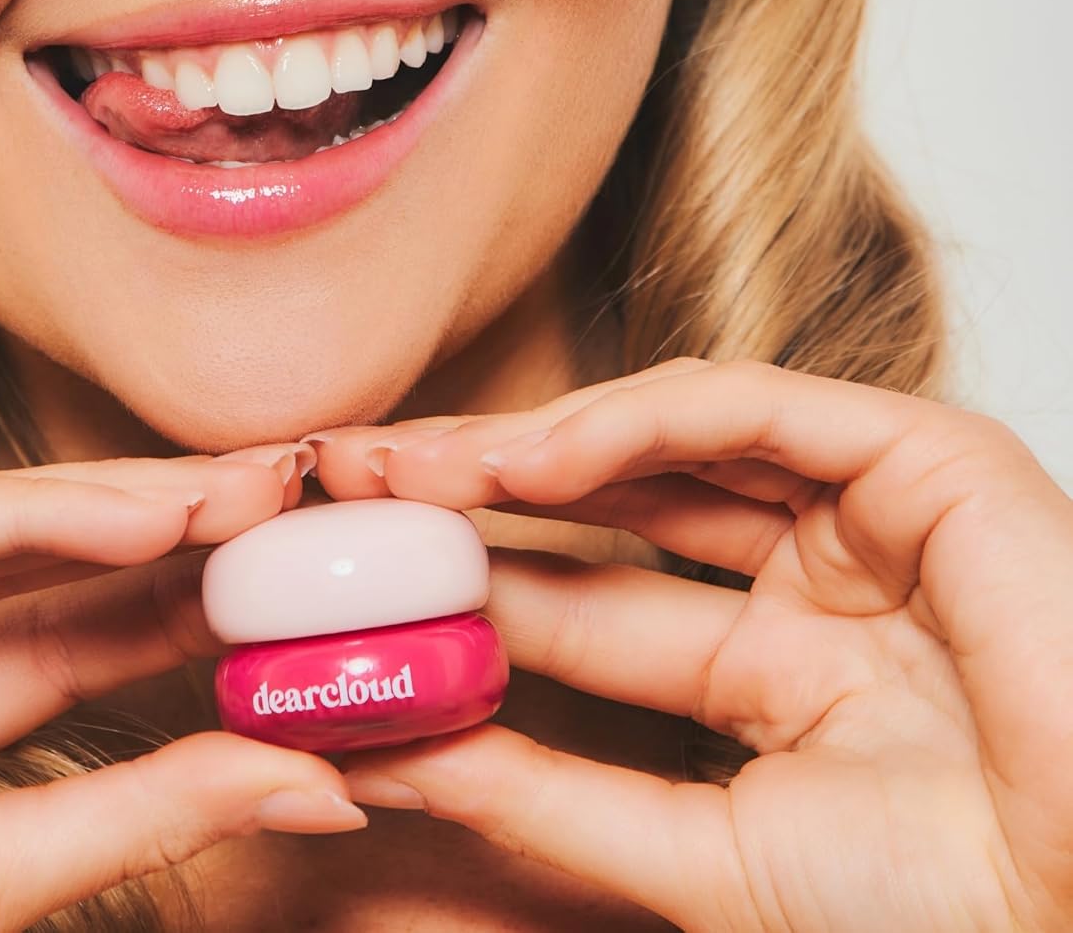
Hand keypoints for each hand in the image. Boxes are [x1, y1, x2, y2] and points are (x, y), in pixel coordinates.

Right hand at [0, 443, 367, 932]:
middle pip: (39, 575)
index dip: (177, 606)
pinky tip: (150, 510)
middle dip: (166, 536)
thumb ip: (141, 815)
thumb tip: (315, 785)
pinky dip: (36, 510)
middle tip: (288, 502)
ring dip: (126, 505)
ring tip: (248, 494)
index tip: (286, 580)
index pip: (63, 644)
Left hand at [308, 359, 1072, 931]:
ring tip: (403, 464)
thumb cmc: (946, 919)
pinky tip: (528, 456)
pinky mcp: (925, 460)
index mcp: (774, 675)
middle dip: (475, 493)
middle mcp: (816, 582)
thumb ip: (555, 802)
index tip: (351, 575)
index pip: (585, 605)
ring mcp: (868, 517)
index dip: (467, 585)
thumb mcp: (703, 855)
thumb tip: (398, 756)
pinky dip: (634, 419)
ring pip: (663, 443)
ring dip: (527, 445)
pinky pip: (750, 410)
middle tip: (346, 482)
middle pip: (607, 508)